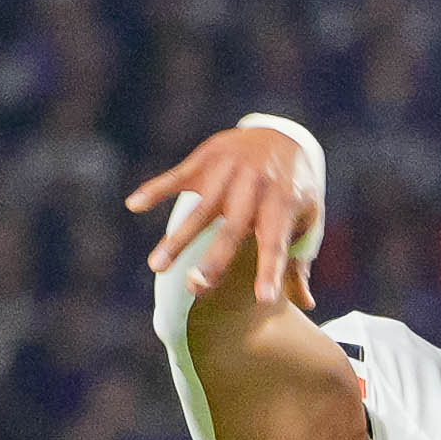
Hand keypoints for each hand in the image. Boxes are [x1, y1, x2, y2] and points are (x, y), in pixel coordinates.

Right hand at [131, 117, 325, 306]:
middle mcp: (255, 188)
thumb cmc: (294, 189)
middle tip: (196, 288)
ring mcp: (228, 172)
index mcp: (283, 205)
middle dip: (214, 260)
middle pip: (232, 230)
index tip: (264, 299)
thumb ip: (300, 260)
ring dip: (177, 239)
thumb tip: (307, 304)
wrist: (280, 135)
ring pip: (200, 210)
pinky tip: (134, 204)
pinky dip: (155, 189)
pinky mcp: (206, 159)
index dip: (270, 271)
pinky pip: (177, 176)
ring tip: (156, 267)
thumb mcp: (307, 219)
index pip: (276, 244)